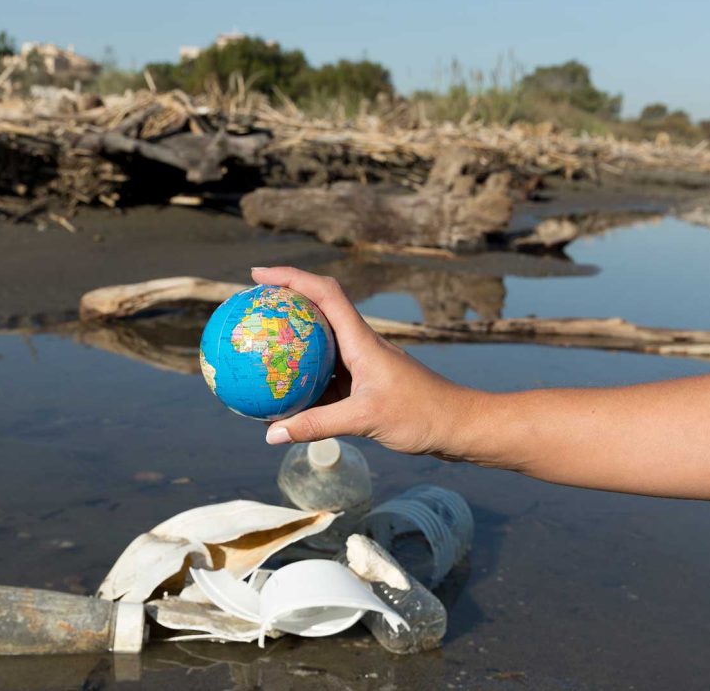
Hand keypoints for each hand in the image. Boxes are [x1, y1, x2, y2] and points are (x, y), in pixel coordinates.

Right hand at [252, 267, 483, 456]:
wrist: (460, 426)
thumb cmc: (421, 415)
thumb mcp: (365, 419)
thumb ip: (317, 425)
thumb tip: (272, 434)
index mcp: (362, 339)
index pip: (323, 293)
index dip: (290, 277)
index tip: (257, 274)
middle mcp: (361, 345)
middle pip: (317, 311)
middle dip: (283, 303)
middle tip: (249, 307)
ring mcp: (363, 365)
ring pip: (319, 347)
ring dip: (291, 344)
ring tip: (257, 349)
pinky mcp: (365, 386)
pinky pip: (325, 378)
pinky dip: (303, 382)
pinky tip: (282, 399)